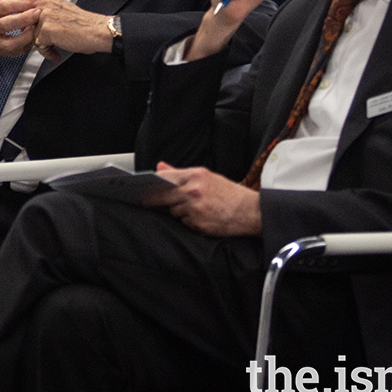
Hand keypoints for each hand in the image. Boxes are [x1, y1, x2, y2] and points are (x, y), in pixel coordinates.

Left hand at [32, 0, 110, 61]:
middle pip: (27, 22)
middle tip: (44, 44)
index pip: (28, 11)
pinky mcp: (46, 29)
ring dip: (41, 45)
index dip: (31, 25)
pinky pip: (38, 45)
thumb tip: (31, 25)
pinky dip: (47, 52)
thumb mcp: (61, 12)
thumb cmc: (84, 25)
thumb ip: (46, 15)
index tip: (36, 33)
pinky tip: (56, 53)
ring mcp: (44, 16)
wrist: (97, 31)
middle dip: (34, 36)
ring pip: (31, 34)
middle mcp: (44, 3)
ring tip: (53, 50)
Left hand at [144, 162, 261, 235]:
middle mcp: (194, 191)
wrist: (250, 212)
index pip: (165, 178)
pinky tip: (201, 217)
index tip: (141, 188)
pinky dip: (188, 221)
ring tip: (196, 208)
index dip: (151, 184)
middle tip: (149, 201)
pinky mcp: (198, 223)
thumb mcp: (207, 177)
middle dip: (156, 199)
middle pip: (163, 196)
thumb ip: (180, 173)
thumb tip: (160, 167)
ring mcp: (195, 208)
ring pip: (174, 210)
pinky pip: (184, 222)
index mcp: (196, 175)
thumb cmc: (229, 193)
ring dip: (178, 210)